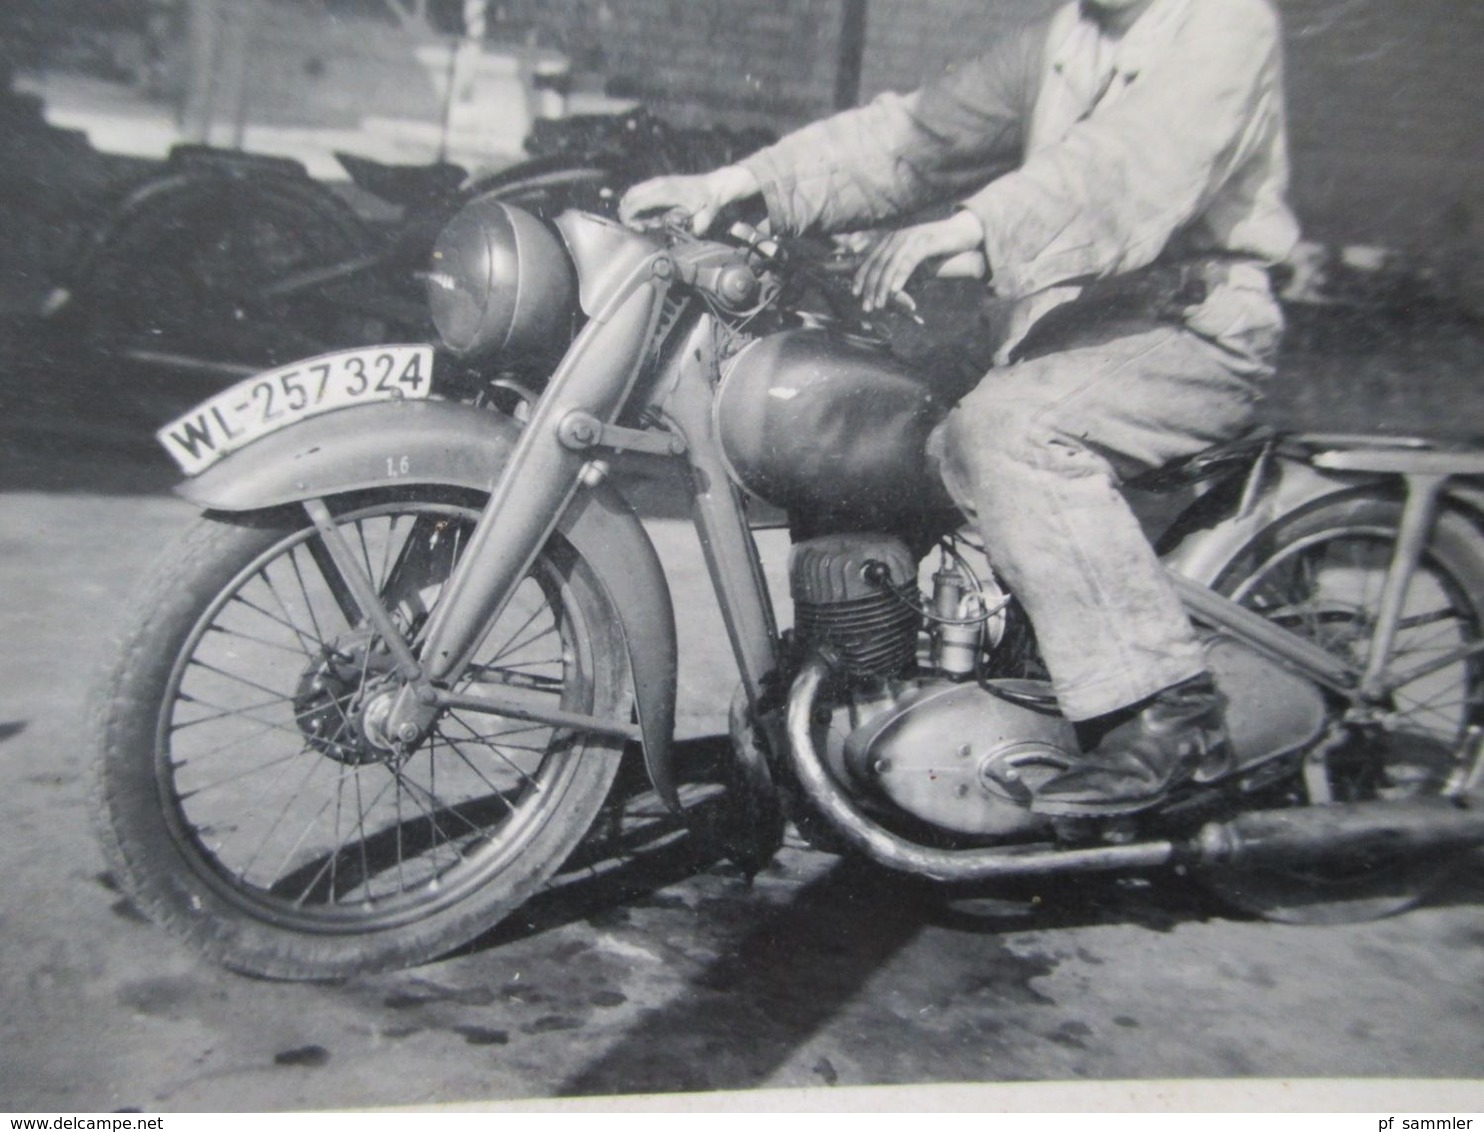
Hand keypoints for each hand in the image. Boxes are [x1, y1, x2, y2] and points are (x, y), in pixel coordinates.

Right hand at [618, 166, 761, 234]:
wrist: (714, 185)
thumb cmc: (708, 205)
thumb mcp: (702, 222)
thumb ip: (687, 232)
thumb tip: (674, 241)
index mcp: (667, 193)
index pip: (638, 202)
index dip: (630, 216)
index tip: (634, 229)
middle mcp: (660, 184)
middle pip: (631, 196)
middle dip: (626, 213)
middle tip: (632, 228)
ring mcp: (659, 180)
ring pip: (632, 191)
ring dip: (628, 206)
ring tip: (633, 221)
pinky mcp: (659, 180)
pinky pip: (639, 189)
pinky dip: (633, 200)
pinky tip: (637, 211)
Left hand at [852, 211, 986, 311]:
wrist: (963, 231)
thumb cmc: (938, 246)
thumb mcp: (914, 254)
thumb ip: (900, 264)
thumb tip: (888, 284)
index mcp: (892, 239)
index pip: (871, 258)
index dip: (861, 276)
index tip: (855, 293)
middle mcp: (898, 237)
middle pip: (878, 264)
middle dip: (870, 287)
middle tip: (866, 306)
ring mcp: (911, 238)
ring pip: (890, 265)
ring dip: (882, 287)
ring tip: (879, 304)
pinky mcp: (925, 242)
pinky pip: (909, 261)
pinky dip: (900, 276)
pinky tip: (894, 290)